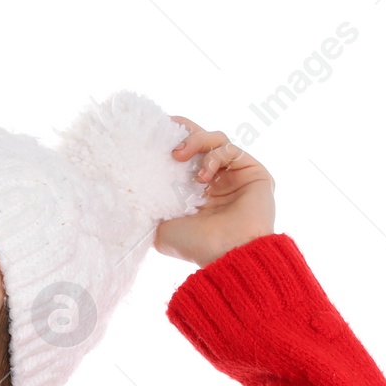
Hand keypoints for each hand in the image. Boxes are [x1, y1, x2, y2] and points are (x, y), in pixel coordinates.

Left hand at [155, 117, 275, 267]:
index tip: (153, 132)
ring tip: (178, 156)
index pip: (185, 156)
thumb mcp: (161, 227)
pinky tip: (203, 176)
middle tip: (166, 130)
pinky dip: (214, 156)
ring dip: (196, 141)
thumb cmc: (196, 245)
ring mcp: (236, 176)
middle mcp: (217, 181)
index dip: (172, 140)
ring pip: (217, 140)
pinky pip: (231, 150)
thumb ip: (150, 208)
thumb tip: (132, 195)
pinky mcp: (254, 172)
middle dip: (184, 132)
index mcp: (196, 191)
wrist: (226, 254)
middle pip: (202, 141)